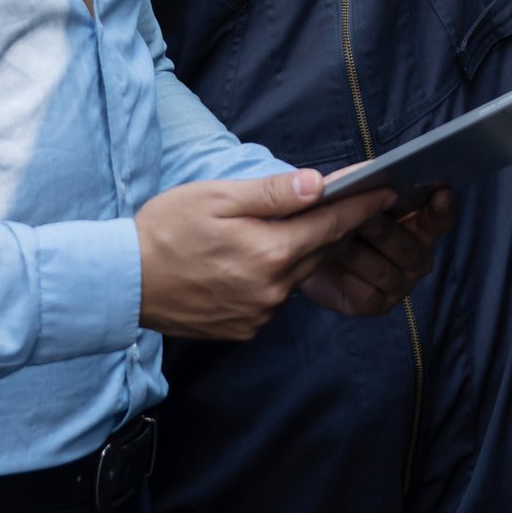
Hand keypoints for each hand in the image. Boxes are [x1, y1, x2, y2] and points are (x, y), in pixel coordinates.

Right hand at [134, 170, 397, 340]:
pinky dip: (276, 276)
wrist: (124, 283)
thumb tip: (318, 183)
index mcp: (270, 252)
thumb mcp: (218, 198)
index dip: (361, 206)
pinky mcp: (246, 329)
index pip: (331, 225)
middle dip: (336, 227)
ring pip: (298, 276)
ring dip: (303, 252)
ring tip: (297, 228)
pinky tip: (256, 260)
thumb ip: (272, 194)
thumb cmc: (166, 230)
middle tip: (352, 202)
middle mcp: (272, 290)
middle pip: (319, 252)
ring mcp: (260, 314)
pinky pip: (275, 297)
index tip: (387, 190)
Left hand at [301, 186, 457, 315]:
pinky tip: (330, 262)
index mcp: (419, 225)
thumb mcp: (351, 196)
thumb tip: (369, 173)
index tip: (441, 194)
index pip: (440, 218)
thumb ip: (366, 185)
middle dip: (386, 233)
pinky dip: (345, 276)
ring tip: (336, 240)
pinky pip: (366, 293)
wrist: (310, 251)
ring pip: (384, 271)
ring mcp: (399, 283)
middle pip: (410, 249)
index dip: (442, 208)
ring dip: (358, 254)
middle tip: (367, 220)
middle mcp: (417, 257)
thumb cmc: (339, 217)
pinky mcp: (376, 304)